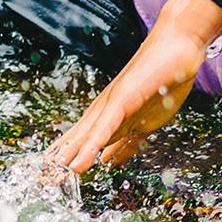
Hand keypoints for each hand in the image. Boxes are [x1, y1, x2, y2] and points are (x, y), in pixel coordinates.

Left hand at [48, 0, 221, 172]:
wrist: (178, 42)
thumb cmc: (165, 73)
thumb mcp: (147, 115)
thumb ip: (127, 139)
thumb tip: (108, 161)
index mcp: (109, 114)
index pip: (81, 140)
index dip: (66, 159)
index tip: (48, 178)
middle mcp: (108, 109)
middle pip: (78, 139)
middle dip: (62, 160)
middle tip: (43, 180)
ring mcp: (116, 104)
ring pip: (88, 135)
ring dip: (71, 154)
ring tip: (53, 173)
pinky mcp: (126, 99)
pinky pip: (107, 126)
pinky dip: (93, 145)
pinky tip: (82, 161)